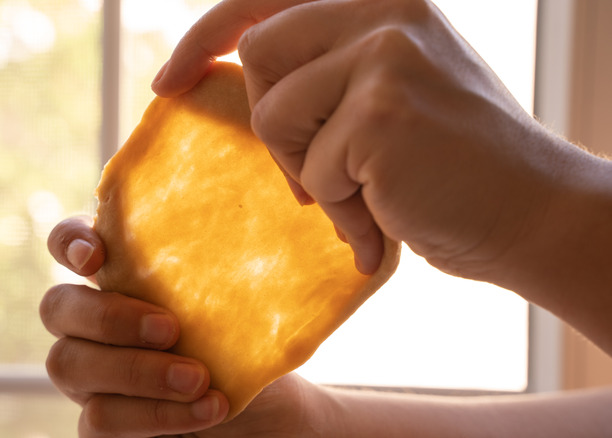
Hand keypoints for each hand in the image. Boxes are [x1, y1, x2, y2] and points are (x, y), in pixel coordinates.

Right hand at [41, 216, 331, 436]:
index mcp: (120, 276)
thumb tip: (246, 217)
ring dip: (137, 372)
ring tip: (199, 378)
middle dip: (110, 317)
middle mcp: (92, 321)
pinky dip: (154, 415)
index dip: (68, 242)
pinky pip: (98, 421)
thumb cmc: (250, 345)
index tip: (97, 257)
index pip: (68, 241)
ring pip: (69, 365)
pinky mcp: (101, 424)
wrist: (269, 410)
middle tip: (171, 328)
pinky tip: (205, 410)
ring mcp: (89, 375)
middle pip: (57, 307)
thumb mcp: (245, 301)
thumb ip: (220, 268)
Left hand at [151, 0, 585, 281]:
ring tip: (367, 192)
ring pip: (275, 116)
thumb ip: (325, 70)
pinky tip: (388, 216)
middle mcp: (385, 8)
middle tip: (319, 174)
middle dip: (277, 129)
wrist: (532, 212)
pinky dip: (343, 208)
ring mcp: (385, 54)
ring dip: (312, 171)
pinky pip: (315, 169)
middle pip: (259, 57)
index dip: (205, 35)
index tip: (169, 81)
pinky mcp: (382, 111)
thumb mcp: (390, 90)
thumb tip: (237, 77)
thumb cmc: (453, 164)